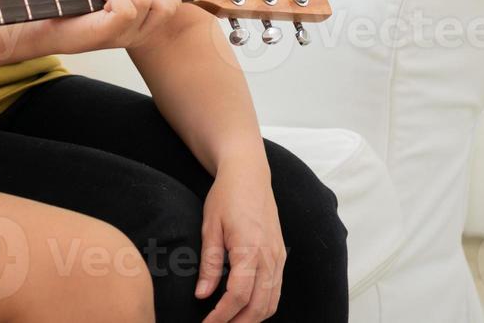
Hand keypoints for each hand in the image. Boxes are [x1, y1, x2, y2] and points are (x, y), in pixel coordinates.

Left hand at [197, 160, 286, 321]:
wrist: (249, 176)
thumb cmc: (225, 197)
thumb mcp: (209, 227)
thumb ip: (209, 263)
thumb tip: (202, 295)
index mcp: (249, 249)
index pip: (238, 295)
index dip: (222, 315)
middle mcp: (270, 257)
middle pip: (259, 305)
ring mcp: (279, 258)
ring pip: (271, 302)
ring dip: (253, 318)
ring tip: (230, 322)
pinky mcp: (281, 256)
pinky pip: (276, 290)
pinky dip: (264, 306)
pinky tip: (246, 309)